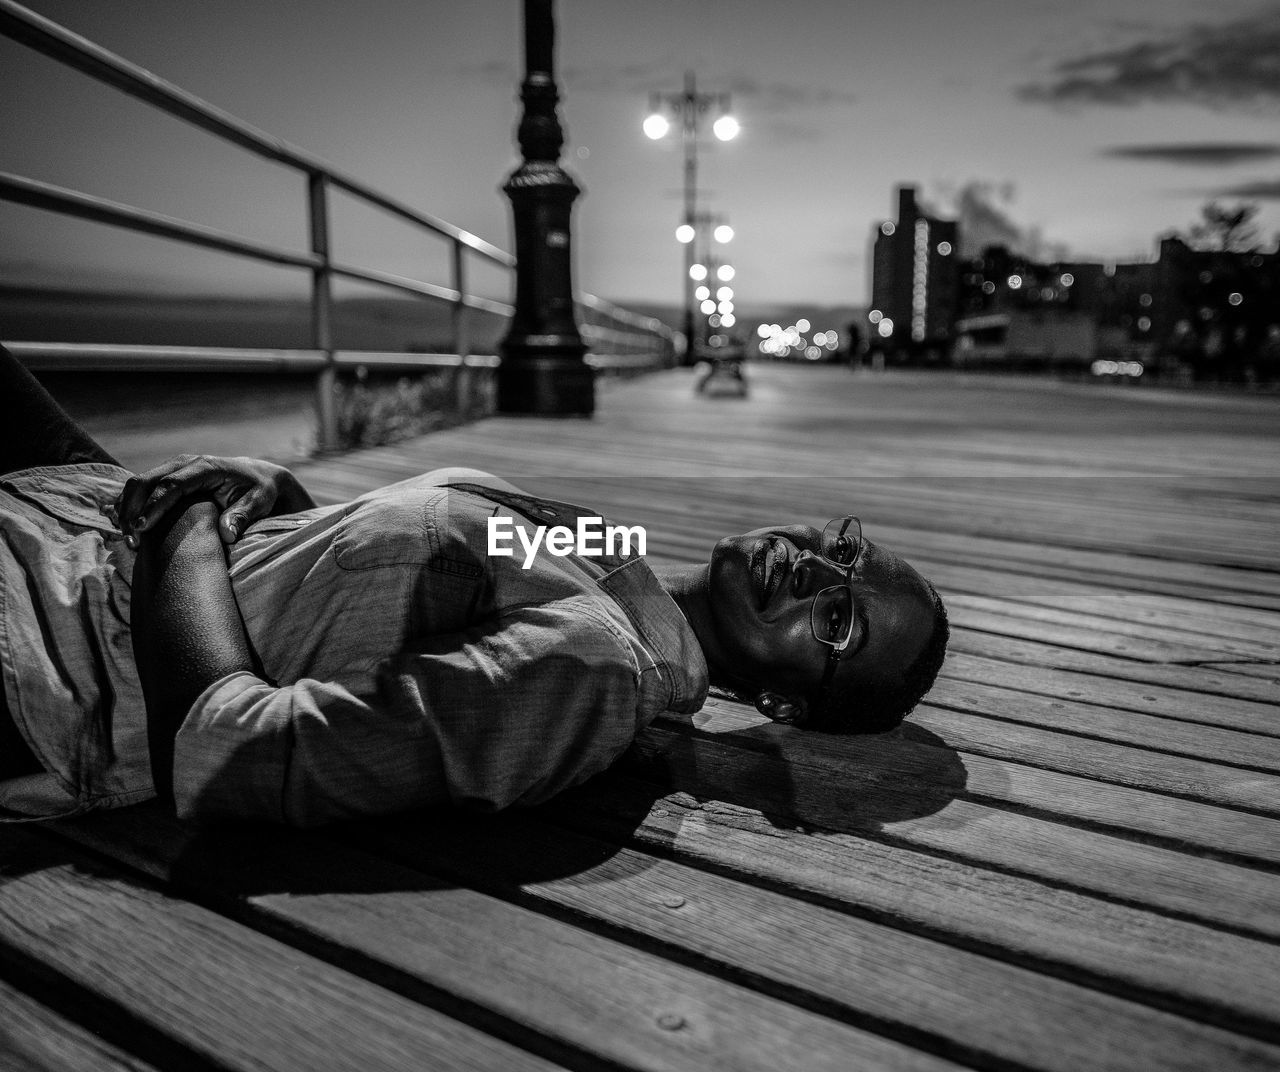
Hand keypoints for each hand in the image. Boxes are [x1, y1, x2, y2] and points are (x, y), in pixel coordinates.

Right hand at [115, 454, 315, 545]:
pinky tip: (124, 527)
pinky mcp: (166, 477)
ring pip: (136, 485)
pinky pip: (139, 489)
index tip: (141, 528)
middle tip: (132, 541)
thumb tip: (227, 534)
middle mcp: (184, 463)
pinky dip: (128, 506)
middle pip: (145, 482)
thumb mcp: (259, 502)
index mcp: (205, 467)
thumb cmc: (260, 491)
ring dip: (126, 510)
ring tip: (128, 540)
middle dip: (132, 510)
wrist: (257, 477)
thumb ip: (243, 515)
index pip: (171, 485)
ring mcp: (172, 468)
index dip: (154, 506)